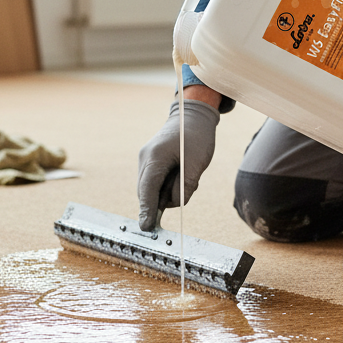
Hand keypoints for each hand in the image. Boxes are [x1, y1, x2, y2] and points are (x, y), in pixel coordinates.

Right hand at [137, 98, 219, 230]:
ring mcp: (146, 160)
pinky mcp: (151, 162)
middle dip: (162, 201)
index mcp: (154, 158)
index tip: (146, 228)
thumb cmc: (196, 135)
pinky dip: (168, 184)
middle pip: (147, 191)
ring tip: (187, 172)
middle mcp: (145, 159)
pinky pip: (157, 181)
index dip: (147, 210)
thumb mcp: (197, 162)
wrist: (192, 114)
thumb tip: (175, 204)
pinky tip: (182, 171)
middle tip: (182, 192)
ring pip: (153, 188)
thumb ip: (186, 185)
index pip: (147, 190)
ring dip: (169, 190)